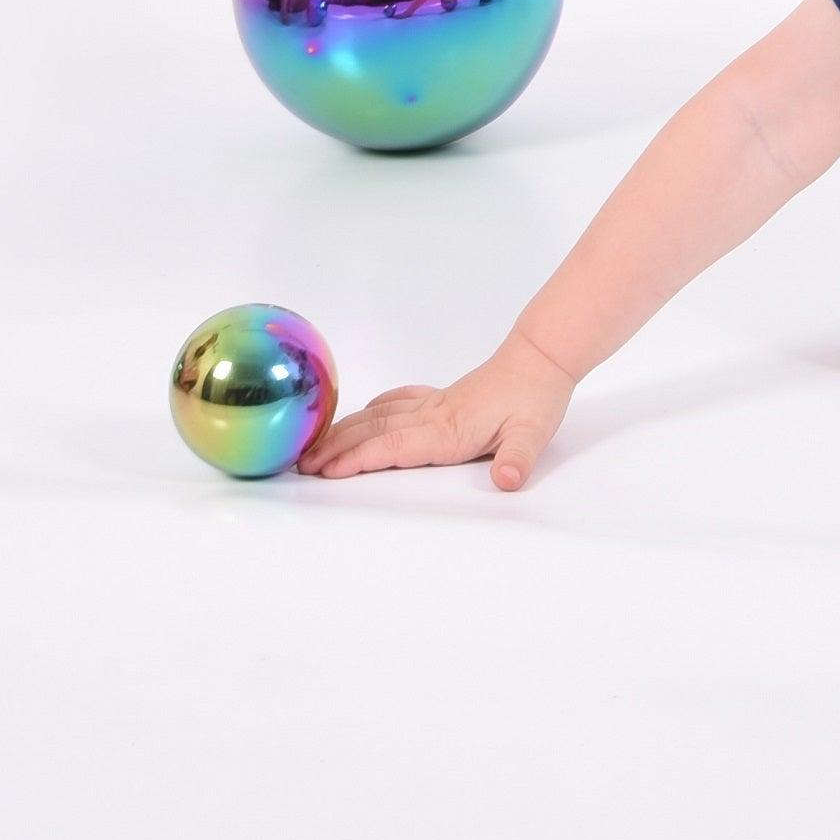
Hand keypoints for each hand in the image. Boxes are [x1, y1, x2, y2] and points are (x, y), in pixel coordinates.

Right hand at [296, 330, 575, 489]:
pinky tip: (364, 414)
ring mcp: (434, 404)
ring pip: (379, 416)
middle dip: (334, 448)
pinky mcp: (441, 398)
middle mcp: (432, 415)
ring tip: (315, 445)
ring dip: (345, 430)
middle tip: (299, 464)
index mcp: (448, 429)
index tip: (324, 471)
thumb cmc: (535, 398)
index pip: (393, 447)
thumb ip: (517, 459)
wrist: (540, 359)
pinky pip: (397, 402)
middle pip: (374, 432)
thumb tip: (507, 480)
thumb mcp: (533, 434)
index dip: (357, 459)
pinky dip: (373, 409)